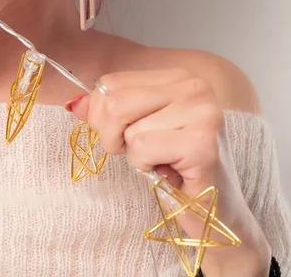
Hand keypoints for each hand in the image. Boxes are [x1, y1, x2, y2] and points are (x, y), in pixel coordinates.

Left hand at [66, 69, 271, 275]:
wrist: (216, 214)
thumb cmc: (176, 169)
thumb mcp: (138, 130)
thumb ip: (107, 113)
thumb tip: (73, 103)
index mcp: (177, 76)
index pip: (111, 82)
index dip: (102, 116)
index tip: (126, 136)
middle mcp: (194, 86)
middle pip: (114, 102)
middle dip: (113, 136)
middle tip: (143, 153)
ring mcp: (202, 113)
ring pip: (128, 129)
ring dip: (136, 156)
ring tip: (164, 162)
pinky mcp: (202, 144)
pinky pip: (142, 149)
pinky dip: (148, 168)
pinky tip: (172, 173)